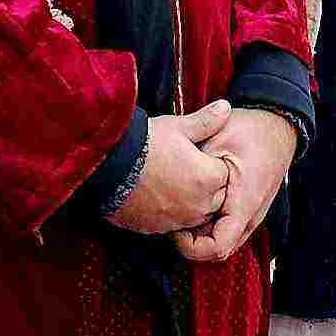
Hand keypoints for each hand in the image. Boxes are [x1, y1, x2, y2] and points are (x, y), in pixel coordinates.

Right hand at [109, 102, 237, 236]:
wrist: (110, 166)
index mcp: (209, 179)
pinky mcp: (158, 228)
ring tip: (170, 182)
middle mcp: (198, 204)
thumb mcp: (178, 127)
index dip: (211, 163)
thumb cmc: (147, 144)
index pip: (224, 174)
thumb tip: (225, 107)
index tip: (196, 155)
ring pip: (195, 214)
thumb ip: (206, 121)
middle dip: (205, 185)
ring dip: (189, 201)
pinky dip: (169, 213)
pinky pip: (173, 224)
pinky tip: (156, 196)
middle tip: (183, 167)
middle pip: (215, 198)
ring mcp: (178, 220)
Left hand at [177, 108, 301, 264]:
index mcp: (243, 203)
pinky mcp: (248, 210)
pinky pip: (228, 229)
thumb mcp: (216, 139)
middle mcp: (251, 216)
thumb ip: (194, 161)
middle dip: (193, 241)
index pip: (217, 247)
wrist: (278, 126)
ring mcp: (252, 215)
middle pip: (219, 250)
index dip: (191, 246)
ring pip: (223, 241)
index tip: (176, 228)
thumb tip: (166, 176)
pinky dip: (211, 225)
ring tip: (185, 212)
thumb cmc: (251, 131)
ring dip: (202, 234)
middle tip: (175, 219)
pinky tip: (197, 205)